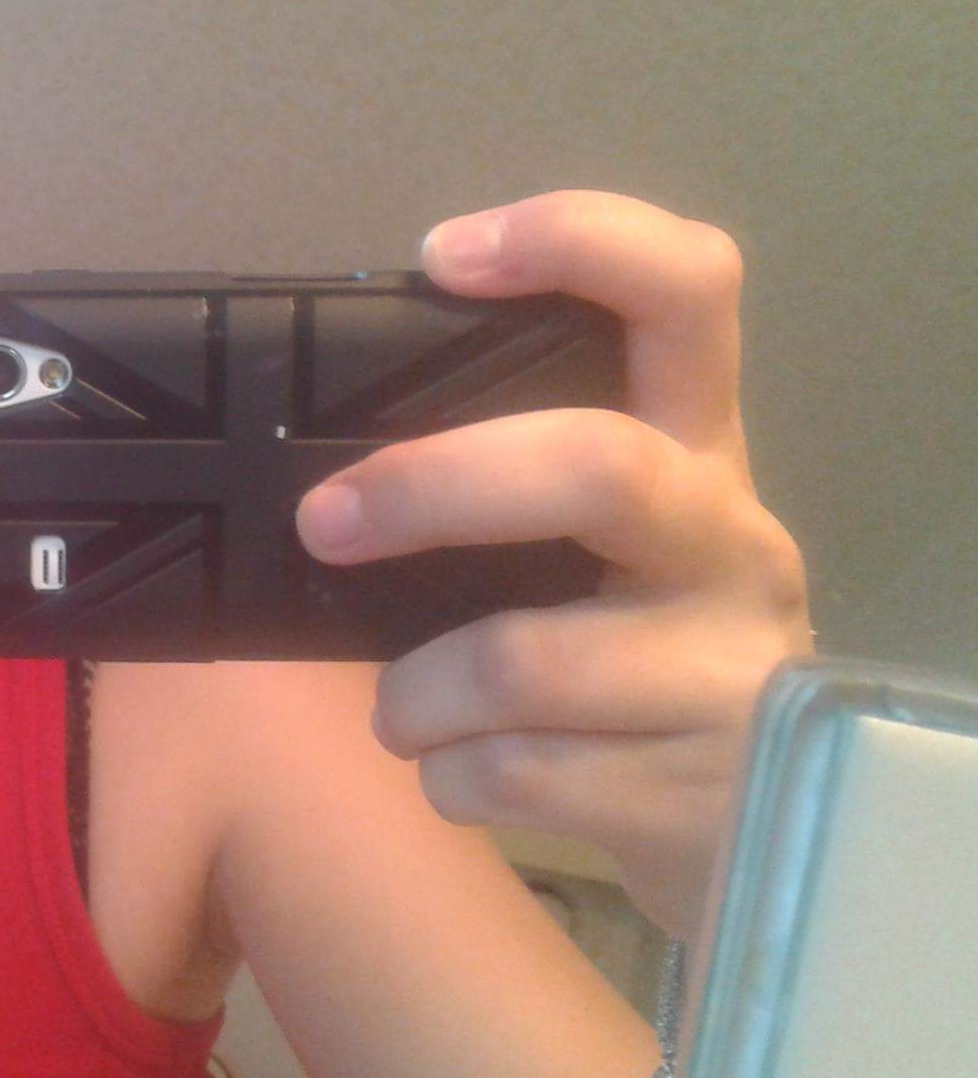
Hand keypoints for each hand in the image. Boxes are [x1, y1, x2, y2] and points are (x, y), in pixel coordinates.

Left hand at [294, 190, 814, 937]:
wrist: (753, 835)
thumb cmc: (624, 664)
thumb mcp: (588, 559)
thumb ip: (500, 506)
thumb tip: (324, 495)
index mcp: (696, 454)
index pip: (687, 293)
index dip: (578, 242)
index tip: (442, 253)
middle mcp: (732, 543)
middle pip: (593, 468)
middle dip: (430, 489)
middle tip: (323, 522)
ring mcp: (730, 670)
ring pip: (520, 660)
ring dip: (412, 695)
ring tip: (404, 714)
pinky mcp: (703, 794)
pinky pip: (511, 774)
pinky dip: (447, 778)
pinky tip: (466, 775)